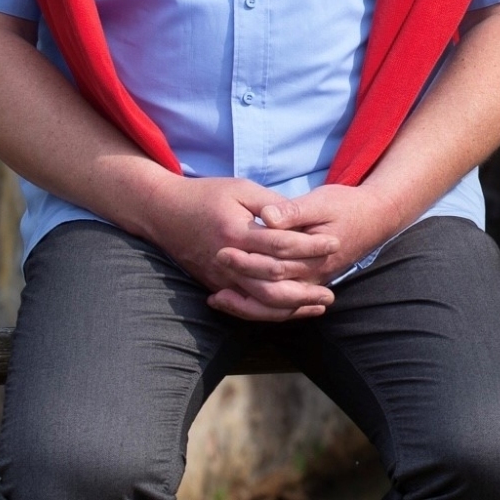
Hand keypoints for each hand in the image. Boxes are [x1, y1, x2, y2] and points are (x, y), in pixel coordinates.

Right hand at [144, 175, 340, 320]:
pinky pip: (247, 306)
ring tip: (318, 305)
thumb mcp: (240, 188)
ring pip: (261, 303)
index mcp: (237, 232)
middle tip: (333, 290)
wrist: (164, 211)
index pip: (282, 244)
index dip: (311, 244)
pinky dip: (270, 312)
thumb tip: (297, 218)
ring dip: (292, 307)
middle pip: (274, 284)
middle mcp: (229, 260)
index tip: (334, 243)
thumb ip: (270, 203)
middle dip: (307, 289)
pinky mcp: (216, 286)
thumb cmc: (206, 194)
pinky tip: (290, 310)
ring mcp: (221, 278)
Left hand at [211, 183, 399, 311]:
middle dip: (240, 282)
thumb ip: (293, 211)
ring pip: (275, 306)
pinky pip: (282, 306)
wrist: (374, 218)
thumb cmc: (345, 205)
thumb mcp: (321, 201)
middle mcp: (313, 276)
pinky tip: (237, 302)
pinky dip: (259, 308)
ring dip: (246, 305)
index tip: (220, 249)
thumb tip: (266, 217)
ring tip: (216, 298)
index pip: (275, 263)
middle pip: (271, 289)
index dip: (247, 259)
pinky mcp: (308, 284)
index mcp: (314, 255)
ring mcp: (311, 284)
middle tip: (212, 272)